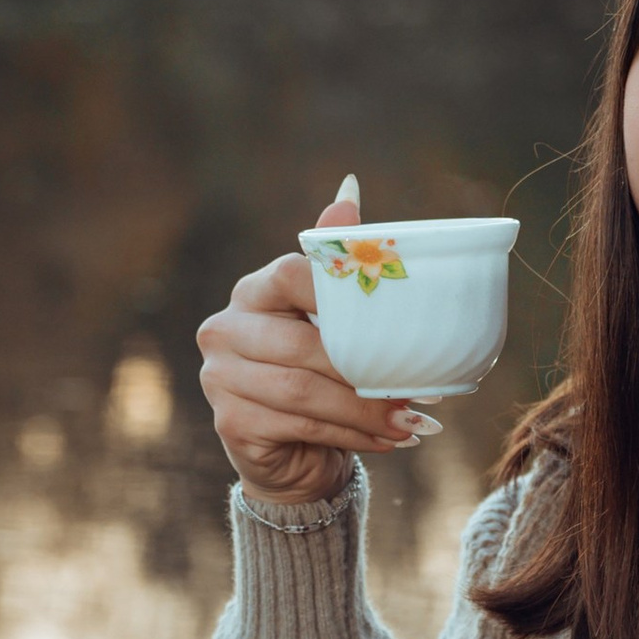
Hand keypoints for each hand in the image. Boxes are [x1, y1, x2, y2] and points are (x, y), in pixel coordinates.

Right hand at [196, 177, 438, 506]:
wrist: (294, 452)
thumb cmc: (319, 375)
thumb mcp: (332, 319)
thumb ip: (339, 261)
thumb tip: (350, 187)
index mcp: (252, 292)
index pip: (290, 275)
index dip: (335, 290)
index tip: (387, 314)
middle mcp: (224, 329)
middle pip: (300, 345)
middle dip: (365, 369)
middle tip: (419, 387)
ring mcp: (219, 378)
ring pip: (302, 391)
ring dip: (364, 409)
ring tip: (409, 418)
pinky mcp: (230, 423)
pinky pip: (298, 425)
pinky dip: (351, 434)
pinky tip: (387, 439)